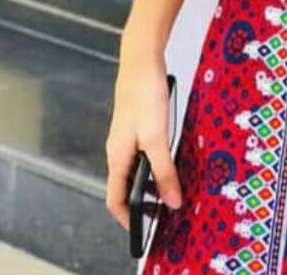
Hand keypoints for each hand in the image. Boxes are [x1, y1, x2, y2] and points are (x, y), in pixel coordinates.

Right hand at [104, 54, 180, 230]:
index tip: (144, 228)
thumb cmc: (145, 97)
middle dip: (140, 201)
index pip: (114, 198)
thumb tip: (172, 203)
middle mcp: (117, 149)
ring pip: (133, 167)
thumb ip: (164, 171)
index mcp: (116, 156)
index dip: (126, 217)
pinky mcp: (135, 122)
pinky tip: (170, 156)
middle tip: (164, 210)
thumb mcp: (157, 137)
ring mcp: (125, 135)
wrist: (141, 59)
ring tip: (171, 186)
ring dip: (149, 180)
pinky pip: (141, 151)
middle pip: (123, 184)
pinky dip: (153, 162)